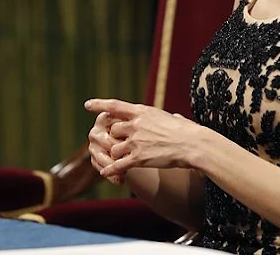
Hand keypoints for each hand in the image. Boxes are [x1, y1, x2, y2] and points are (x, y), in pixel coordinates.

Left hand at [84, 98, 200, 177]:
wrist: (192, 144)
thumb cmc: (187, 131)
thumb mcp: (174, 117)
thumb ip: (168, 118)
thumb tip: (175, 116)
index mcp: (142, 111)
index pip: (115, 105)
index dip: (100, 105)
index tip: (87, 105)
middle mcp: (135, 124)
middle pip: (113, 130)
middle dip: (115, 138)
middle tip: (121, 144)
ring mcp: (136, 141)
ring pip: (114, 148)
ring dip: (117, 154)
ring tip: (124, 159)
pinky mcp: (138, 158)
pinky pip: (118, 164)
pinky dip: (111, 169)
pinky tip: (107, 174)